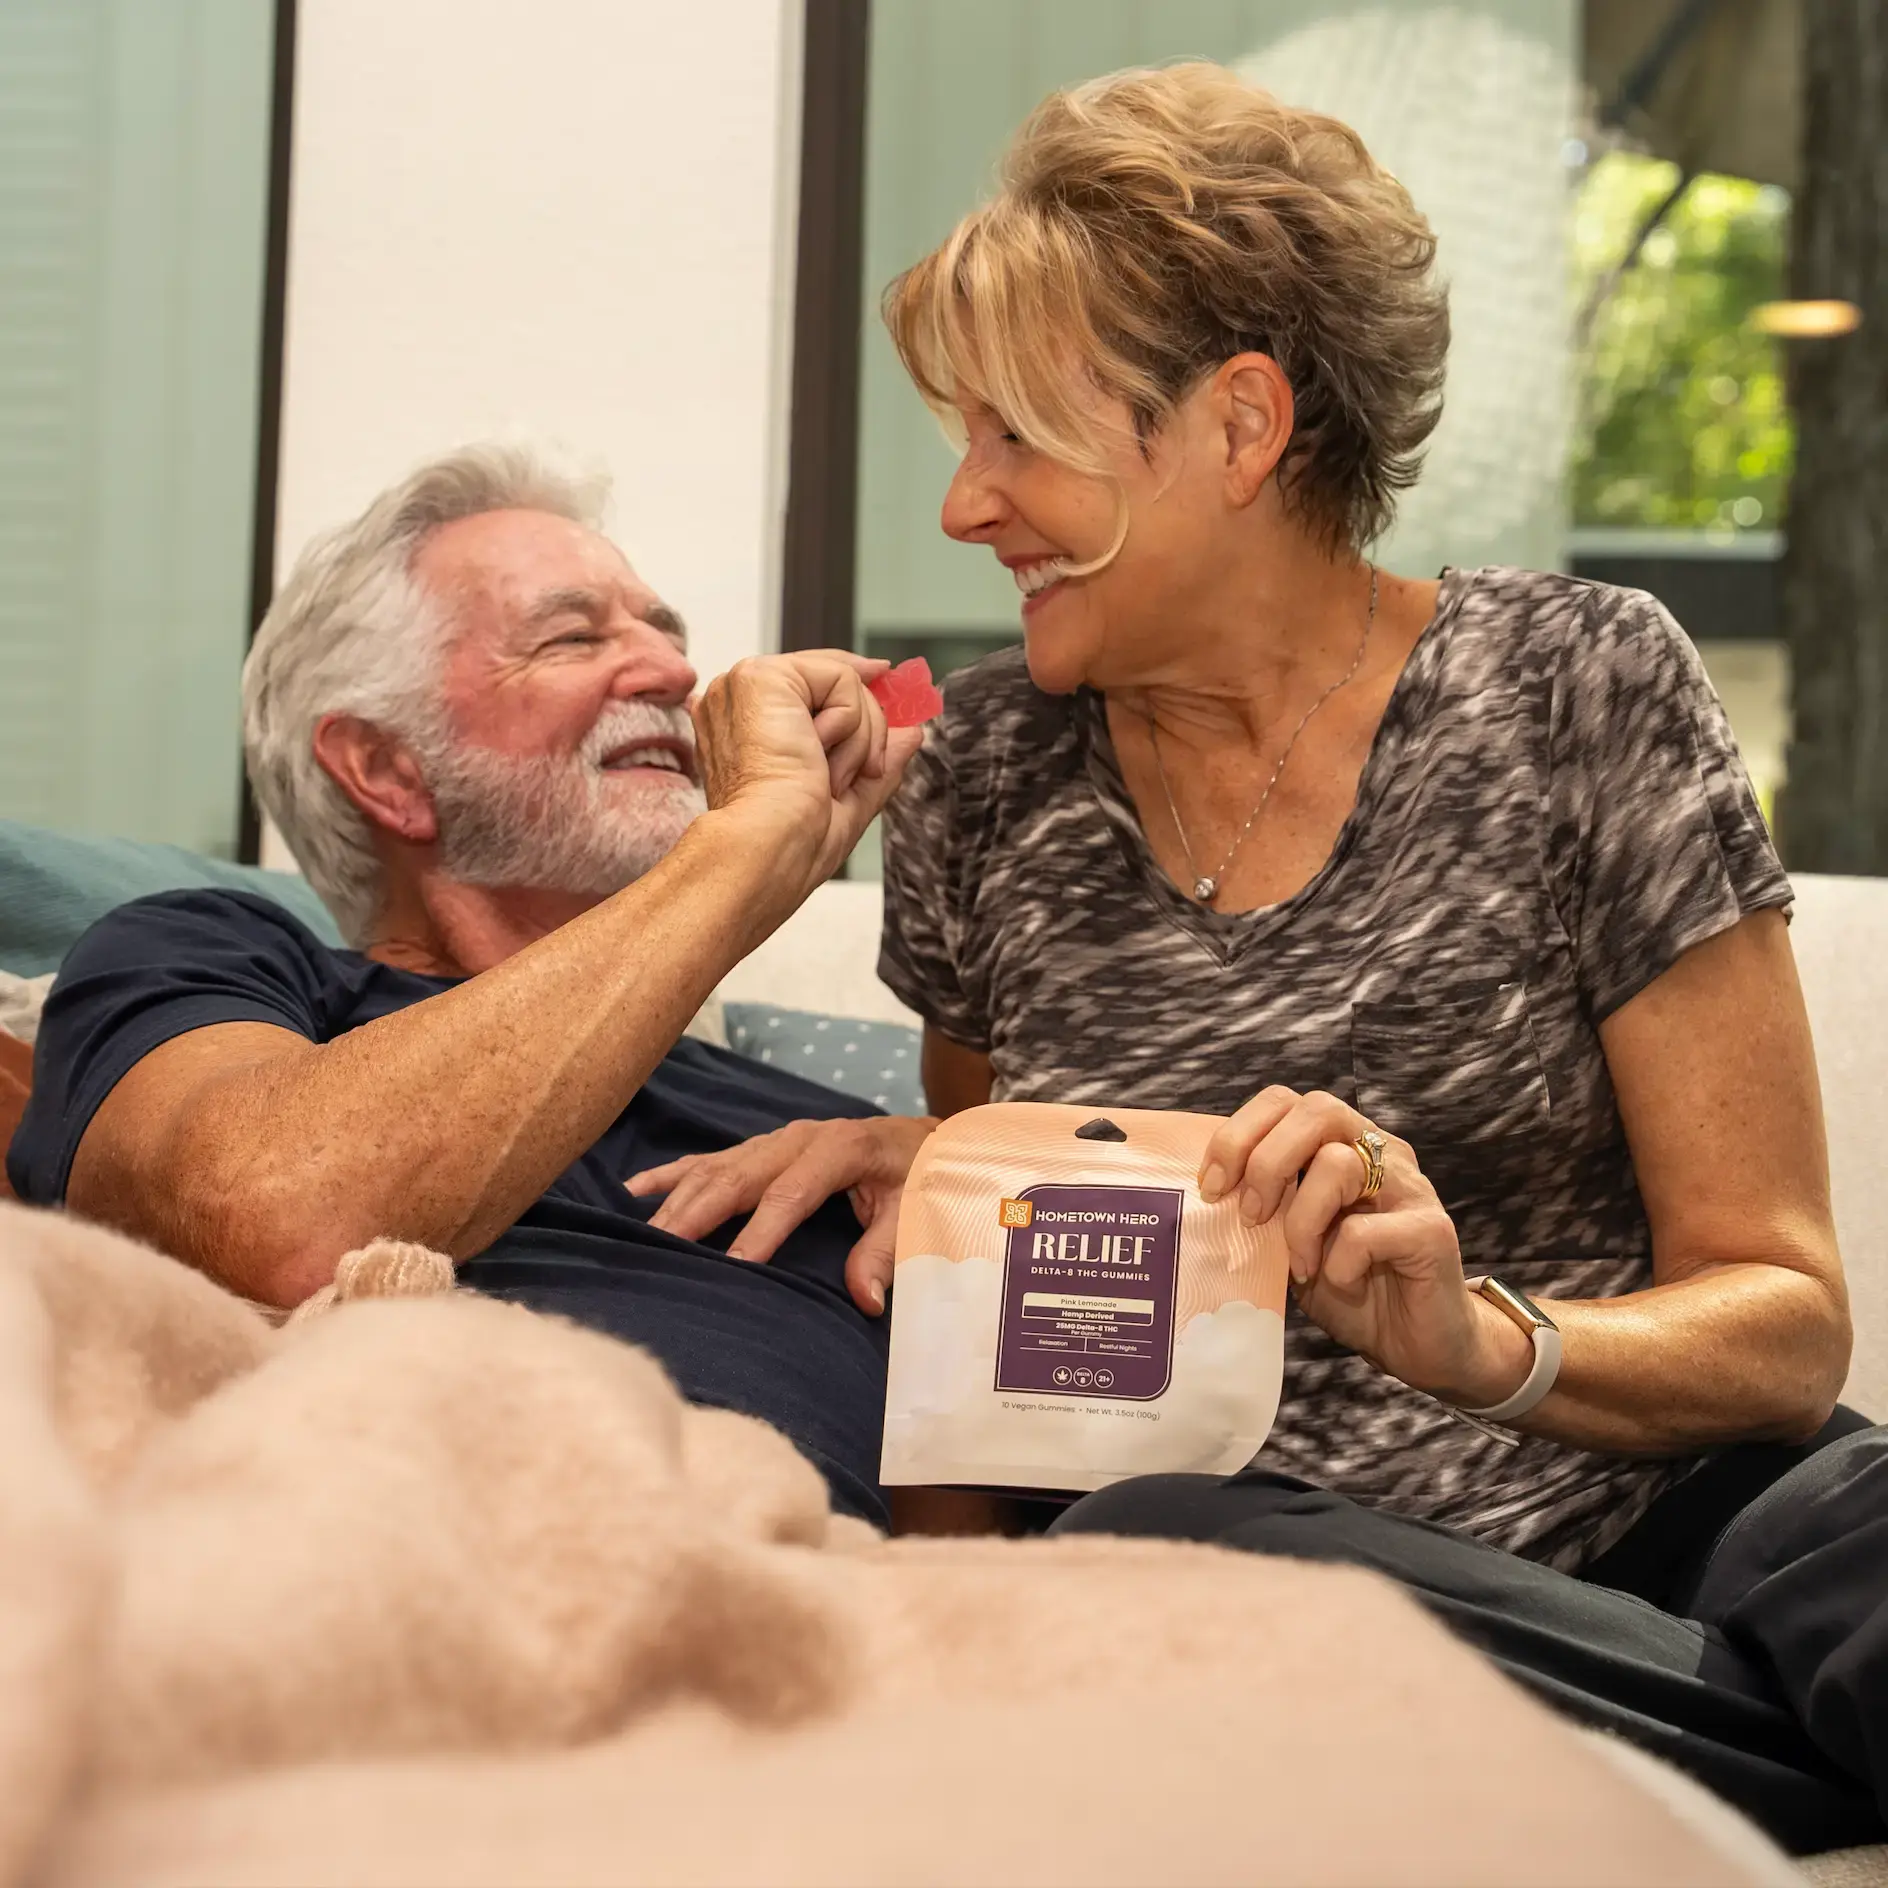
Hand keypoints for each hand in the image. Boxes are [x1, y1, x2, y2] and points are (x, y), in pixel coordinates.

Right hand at [626, 1114, 937, 1316]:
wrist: (927, 1138)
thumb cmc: (921, 1178)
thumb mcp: (917, 1212)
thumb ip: (886, 1252)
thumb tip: (865, 1299)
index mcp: (841, 1149)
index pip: (792, 1194)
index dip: (761, 1231)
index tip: (734, 1267)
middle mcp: (800, 1138)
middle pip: (740, 1176)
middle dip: (698, 1213)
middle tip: (662, 1249)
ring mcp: (777, 1139)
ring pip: (717, 1167)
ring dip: (678, 1200)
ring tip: (643, 1233)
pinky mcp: (763, 1147)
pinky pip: (711, 1158)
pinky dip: (672, 1174)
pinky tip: (634, 1190)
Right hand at [691, 652, 925, 899]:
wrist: (768, 849)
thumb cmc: (791, 843)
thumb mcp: (850, 799)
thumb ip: (879, 759)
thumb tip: (912, 733)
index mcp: (746, 727)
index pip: (808, 686)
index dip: (852, 684)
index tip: (886, 678)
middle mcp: (739, 700)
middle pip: (831, 679)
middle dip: (868, 727)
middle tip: (867, 771)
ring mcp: (746, 684)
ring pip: (843, 680)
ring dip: (860, 739)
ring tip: (831, 779)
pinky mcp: (763, 677)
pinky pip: (842, 679)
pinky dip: (851, 726)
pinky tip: (820, 759)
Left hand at [1199, 1088, 1532, 1408]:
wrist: (1416, 1342)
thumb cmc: (1349, 1285)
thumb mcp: (1290, 1242)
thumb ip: (1263, 1209)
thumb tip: (1208, 1198)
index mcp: (1341, 1143)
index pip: (1284, 1101)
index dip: (1238, 1133)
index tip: (1212, 1186)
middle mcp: (1379, 1152)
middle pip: (1316, 1111)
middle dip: (1266, 1162)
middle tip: (1251, 1216)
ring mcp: (1410, 1187)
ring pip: (1339, 1164)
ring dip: (1301, 1221)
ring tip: (1301, 1264)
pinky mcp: (1431, 1231)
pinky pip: (1367, 1230)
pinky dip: (1339, 1262)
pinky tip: (1342, 1282)